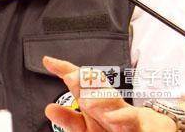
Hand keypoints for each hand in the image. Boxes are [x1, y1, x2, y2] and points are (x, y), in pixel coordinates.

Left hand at [43, 56, 175, 131]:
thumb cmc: (113, 128)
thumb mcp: (87, 126)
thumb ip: (68, 118)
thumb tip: (49, 108)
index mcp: (95, 100)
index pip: (79, 82)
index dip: (64, 69)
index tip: (48, 61)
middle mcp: (108, 102)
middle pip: (96, 85)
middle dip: (84, 80)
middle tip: (69, 77)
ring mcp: (123, 112)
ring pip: (113, 100)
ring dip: (101, 98)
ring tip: (87, 102)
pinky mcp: (137, 125)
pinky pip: (130, 119)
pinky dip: (122, 118)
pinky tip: (112, 118)